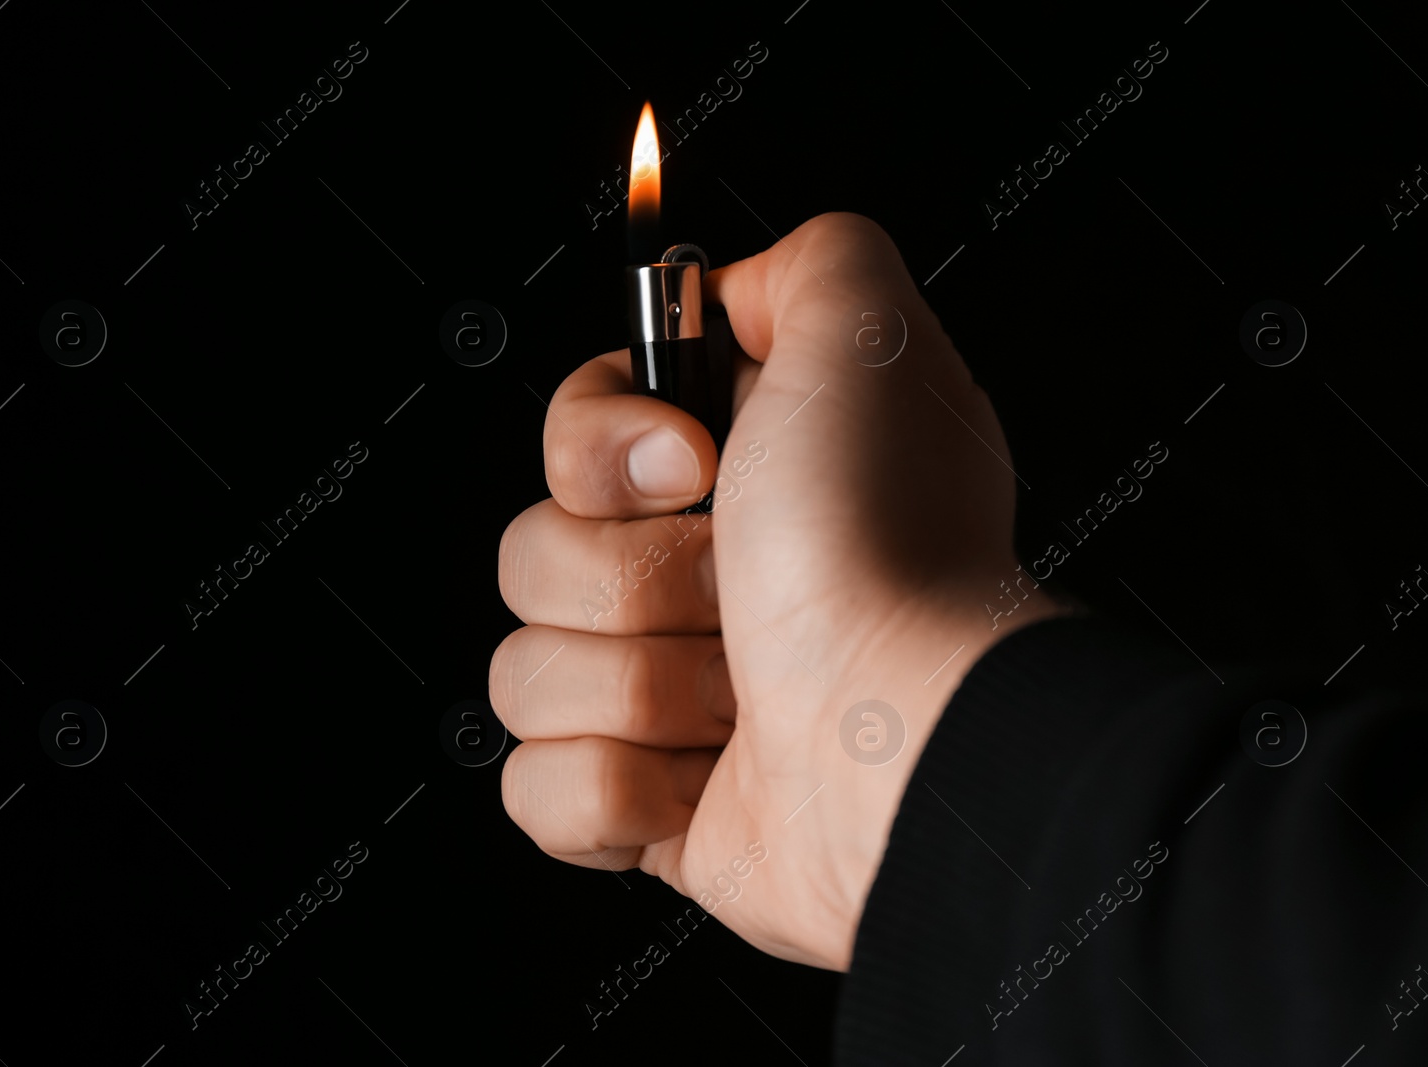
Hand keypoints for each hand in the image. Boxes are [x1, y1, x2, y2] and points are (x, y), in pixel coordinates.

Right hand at [491, 213, 1065, 969]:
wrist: (903, 744)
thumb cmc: (885, 555)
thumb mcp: (867, 338)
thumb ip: (811, 261)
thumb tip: (727, 290)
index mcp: (732, 482)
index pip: (571, 440)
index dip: (598, 452)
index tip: (691, 467)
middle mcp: (698, 582)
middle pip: (533, 551)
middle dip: (630, 578)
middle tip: (737, 589)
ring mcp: (666, 699)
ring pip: (524, 673)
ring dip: (637, 686)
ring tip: (740, 694)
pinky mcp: (645, 807)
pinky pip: (537, 786)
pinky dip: (615, 790)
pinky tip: (702, 779)